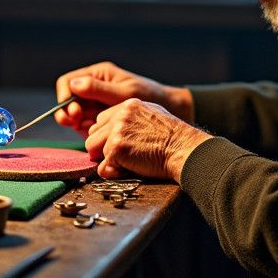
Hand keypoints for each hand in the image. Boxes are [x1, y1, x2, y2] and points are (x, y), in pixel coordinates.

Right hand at [53, 61, 192, 137]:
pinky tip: (99, 134)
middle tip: (77, 120)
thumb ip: (100, 90)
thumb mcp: (125, 93)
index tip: (72, 110)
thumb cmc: (149, 96)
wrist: (168, 110)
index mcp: (97, 75)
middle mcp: (93, 89)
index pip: (67, 83)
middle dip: (68, 112)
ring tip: (90, 127)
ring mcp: (95, 105)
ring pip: (73, 115)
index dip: (64, 97)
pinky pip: (85, 126)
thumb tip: (74, 85)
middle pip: (67, 101)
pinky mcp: (99, 119)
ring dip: (77, 123)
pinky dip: (88, 131)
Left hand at [84, 99, 211, 181]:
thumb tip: (114, 132)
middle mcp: (120, 114)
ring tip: (129, 161)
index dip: (107, 136)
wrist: (184, 149)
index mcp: (128, 105)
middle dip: (103, 148)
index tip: (121, 145)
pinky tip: (132, 169)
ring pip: (93, 149)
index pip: (101, 120)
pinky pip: (103, 167)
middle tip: (124, 156)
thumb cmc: (174, 138)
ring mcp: (116, 130)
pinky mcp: (116, 148)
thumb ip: (131, 119)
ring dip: (108, 159)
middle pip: (93, 134)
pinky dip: (115, 172)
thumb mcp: (153, 116)